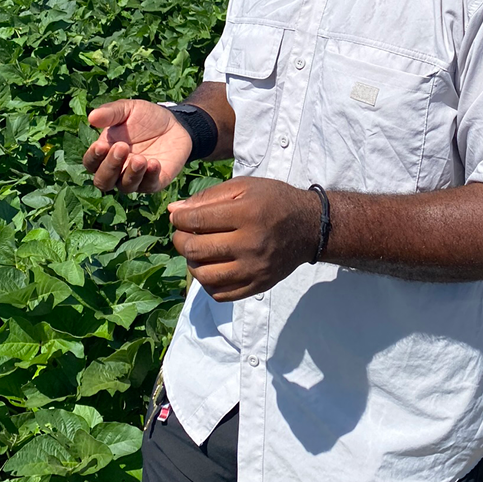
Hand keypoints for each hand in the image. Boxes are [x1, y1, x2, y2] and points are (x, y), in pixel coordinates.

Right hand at [84, 99, 191, 193]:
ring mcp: (135, 179)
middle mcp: (117, 171)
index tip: (100, 145)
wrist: (174, 123)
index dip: (93, 157)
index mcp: (105, 154)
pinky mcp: (154, 182)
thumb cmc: (145, 117)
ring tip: (140, 159)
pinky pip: (148, 186)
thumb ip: (110, 113)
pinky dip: (150, 176)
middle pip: (103, 181)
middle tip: (122, 147)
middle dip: (110, 167)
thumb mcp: (127, 109)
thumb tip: (91, 117)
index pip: (91, 163)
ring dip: (131, 174)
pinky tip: (154, 163)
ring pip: (125, 187)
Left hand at [169, 177, 318, 300]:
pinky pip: (219, 293)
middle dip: (180, 240)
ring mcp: (254, 269)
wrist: (309, 228)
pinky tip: (212, 266)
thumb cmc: (273, 201)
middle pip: (196, 250)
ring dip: (192, 262)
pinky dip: (208, 282)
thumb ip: (207, 197)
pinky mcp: (257, 286)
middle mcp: (250, 244)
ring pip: (203, 275)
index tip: (179, 217)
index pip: (196, 221)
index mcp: (247, 214)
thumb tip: (174, 211)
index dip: (179, 219)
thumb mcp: (244, 187)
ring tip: (198, 251)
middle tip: (184, 234)